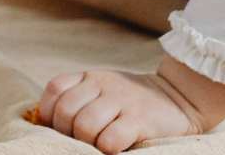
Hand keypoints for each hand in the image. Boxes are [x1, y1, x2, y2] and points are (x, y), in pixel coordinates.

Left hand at [26, 55, 224, 153]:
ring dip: (86, 142)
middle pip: (66, 111)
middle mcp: (103, 85)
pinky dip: (107, 149)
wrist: (179, 97)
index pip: (55, 90)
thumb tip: (46, 123)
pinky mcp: (140, 120)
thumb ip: (78, 98)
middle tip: (79, 142)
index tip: (57, 128)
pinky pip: (110, 140)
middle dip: (66, 133)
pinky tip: (115, 148)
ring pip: (85, 126)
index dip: (49, 113)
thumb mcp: (103, 90)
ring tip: (97, 145)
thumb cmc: (131, 101)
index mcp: (90, 77)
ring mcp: (122, 101)